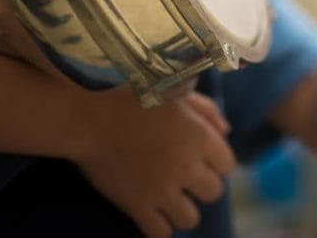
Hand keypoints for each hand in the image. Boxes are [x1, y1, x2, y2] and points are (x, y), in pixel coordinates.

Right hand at [74, 89, 235, 237]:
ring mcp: (162, 189)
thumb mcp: (176, 92)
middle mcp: (187, 165)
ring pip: (190, 219)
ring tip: (168, 200)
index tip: (199, 161)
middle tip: (183, 179)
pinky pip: (161, 234)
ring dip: (181, 211)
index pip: (227, 165)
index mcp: (199, 137)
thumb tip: (226, 131)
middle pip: (213, 193)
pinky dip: (159, 229)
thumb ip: (206, 110)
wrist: (88, 115)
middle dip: (200, 187)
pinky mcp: (137, 206)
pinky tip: (151, 215)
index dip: (215, 164)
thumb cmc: (132, 97)